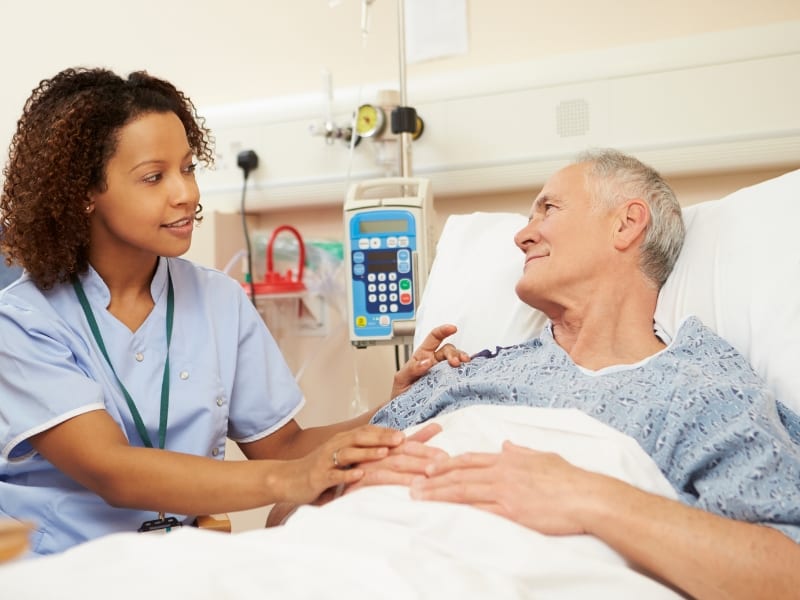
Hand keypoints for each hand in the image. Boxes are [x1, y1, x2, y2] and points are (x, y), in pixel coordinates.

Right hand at [273, 424, 404, 504]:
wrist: (287, 479)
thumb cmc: (318, 470)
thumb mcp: (340, 458)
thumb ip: (360, 453)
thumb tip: (388, 451)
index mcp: (342, 441)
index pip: (367, 431)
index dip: (386, 431)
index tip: (407, 432)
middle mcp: (335, 446)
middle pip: (360, 437)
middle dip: (382, 437)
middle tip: (401, 438)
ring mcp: (326, 461)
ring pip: (349, 453)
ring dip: (368, 452)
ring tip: (385, 452)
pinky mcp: (318, 477)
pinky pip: (334, 474)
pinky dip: (347, 474)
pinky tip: (359, 474)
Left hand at [391, 324, 470, 397]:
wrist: (405, 414)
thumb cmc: (401, 393)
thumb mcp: (401, 379)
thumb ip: (411, 369)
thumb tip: (426, 362)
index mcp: (423, 356)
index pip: (434, 338)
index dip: (443, 331)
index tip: (452, 328)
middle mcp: (435, 362)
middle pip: (448, 350)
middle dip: (454, 353)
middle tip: (455, 362)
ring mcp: (444, 373)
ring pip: (456, 360)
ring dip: (461, 360)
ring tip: (464, 364)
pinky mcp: (450, 384)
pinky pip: (461, 374)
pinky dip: (467, 371)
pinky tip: (469, 372)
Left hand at [410, 440, 602, 535]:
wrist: (586, 496)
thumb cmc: (569, 478)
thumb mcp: (542, 457)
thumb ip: (521, 451)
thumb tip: (507, 444)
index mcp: (508, 460)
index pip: (470, 459)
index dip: (446, 462)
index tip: (429, 466)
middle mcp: (502, 472)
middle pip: (459, 474)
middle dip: (433, 478)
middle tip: (412, 483)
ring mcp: (504, 491)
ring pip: (462, 490)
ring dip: (437, 493)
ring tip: (418, 496)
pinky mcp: (510, 511)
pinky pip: (478, 509)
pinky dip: (457, 510)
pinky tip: (443, 512)